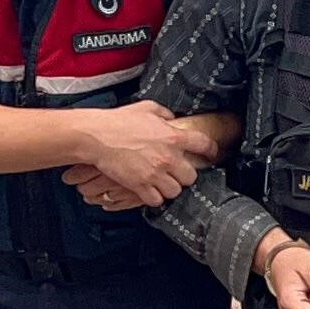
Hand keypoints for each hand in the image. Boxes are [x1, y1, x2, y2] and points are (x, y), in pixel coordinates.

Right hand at [78, 102, 218, 207]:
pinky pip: (156, 200)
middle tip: (176, 172)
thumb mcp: (147, 108)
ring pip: (175, 191)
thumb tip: (171, 118)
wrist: (98, 136)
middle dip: (184, 175)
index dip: (211, 151)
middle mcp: (168, 157)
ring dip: (170, 188)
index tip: (211, 154)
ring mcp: (155, 173)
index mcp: (173, 136)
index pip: (204, 145)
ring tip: (163, 183)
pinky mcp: (140, 185)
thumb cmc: (119, 121)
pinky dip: (154, 197)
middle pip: (191, 176)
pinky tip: (150, 191)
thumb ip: (164, 114)